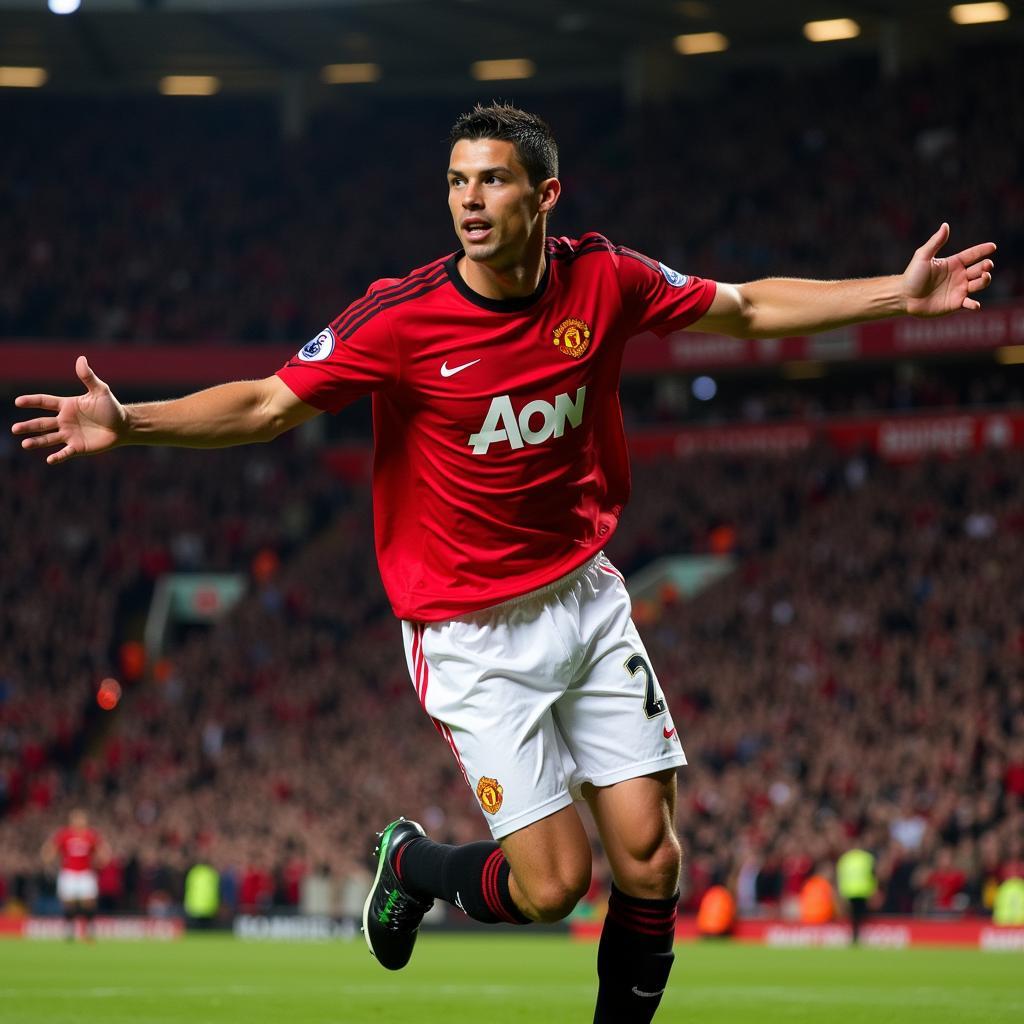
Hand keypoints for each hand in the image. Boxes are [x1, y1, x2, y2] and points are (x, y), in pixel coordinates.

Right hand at [12, 356, 127, 465]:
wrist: (123, 426)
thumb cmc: (111, 407)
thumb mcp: (100, 391)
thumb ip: (88, 377)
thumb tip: (81, 358)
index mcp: (66, 405)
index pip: (45, 402)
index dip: (32, 401)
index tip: (18, 402)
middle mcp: (64, 420)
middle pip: (41, 423)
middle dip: (28, 426)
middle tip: (15, 429)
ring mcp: (69, 434)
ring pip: (48, 438)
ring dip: (36, 441)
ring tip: (24, 444)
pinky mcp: (77, 447)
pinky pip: (65, 453)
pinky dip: (58, 456)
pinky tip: (49, 460)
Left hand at [902, 223, 995, 316]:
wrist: (903, 296)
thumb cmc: (911, 276)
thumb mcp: (923, 256)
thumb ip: (936, 242)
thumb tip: (945, 225)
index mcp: (953, 263)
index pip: (972, 255)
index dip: (983, 250)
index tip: (993, 246)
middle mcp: (959, 276)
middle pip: (980, 269)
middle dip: (986, 266)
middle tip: (987, 265)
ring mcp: (958, 290)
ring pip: (979, 284)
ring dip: (984, 281)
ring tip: (984, 277)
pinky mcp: (955, 304)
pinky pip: (969, 304)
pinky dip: (974, 305)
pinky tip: (975, 304)